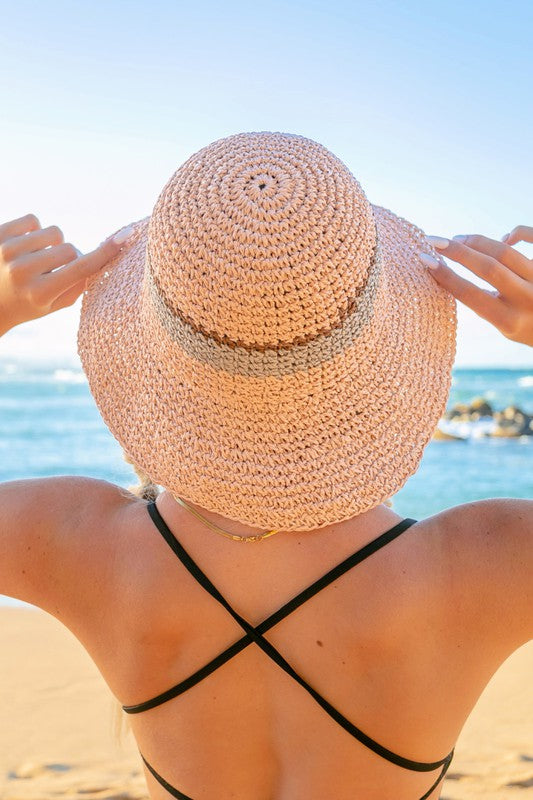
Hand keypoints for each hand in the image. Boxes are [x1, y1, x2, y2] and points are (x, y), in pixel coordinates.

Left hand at [0, 214, 132, 335]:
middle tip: (53, 271)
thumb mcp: (54, 304)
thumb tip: (102, 256)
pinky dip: (34, 231)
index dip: (106, 252)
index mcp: (40, 293)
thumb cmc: (26, 304)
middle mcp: (22, 271)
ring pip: (53, 232)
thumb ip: (79, 284)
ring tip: (35, 260)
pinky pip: (33, 220)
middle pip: (69, 249)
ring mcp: (7, 251)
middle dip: (69, 258)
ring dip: (51, 244)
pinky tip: (24, 247)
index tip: (126, 235)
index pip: (82, 268)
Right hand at [423, 228, 532, 346]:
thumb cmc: (529, 327)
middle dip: (457, 251)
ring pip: (506, 251)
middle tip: (435, 241)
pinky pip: (532, 237)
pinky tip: (505, 238)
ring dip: (477, 242)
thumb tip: (455, 268)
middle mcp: (527, 299)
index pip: (469, 294)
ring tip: (458, 240)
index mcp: (509, 320)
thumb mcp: (505, 324)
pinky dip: (517, 233)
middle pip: (487, 267)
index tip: (425, 259)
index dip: (444, 275)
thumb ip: (486, 303)